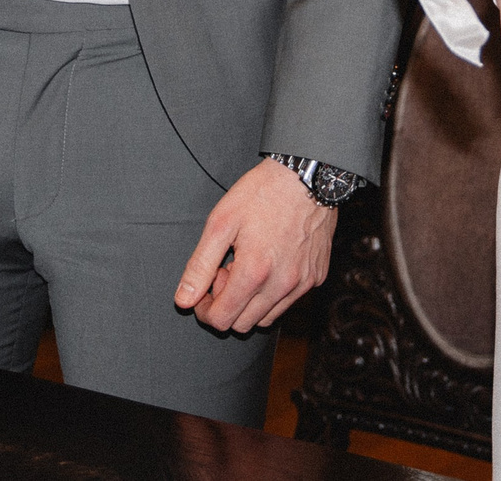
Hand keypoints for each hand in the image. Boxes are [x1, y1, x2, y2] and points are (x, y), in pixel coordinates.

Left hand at [173, 158, 335, 332]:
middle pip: (243, 325)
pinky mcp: (316, 277)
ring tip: (247, 266)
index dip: (205, 309)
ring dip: (250, 302)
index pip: (222, 320)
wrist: (308, 175)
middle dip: (227, 304)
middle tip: (225, 270)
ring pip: (267, 318)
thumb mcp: (221, 222)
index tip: (205, 287)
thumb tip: (184, 300)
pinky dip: (272, 293)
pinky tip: (268, 263)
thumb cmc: (262, 193)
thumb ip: (200, 265)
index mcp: (254, 272)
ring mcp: (303, 283)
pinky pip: (289, 301)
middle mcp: (282, 285)